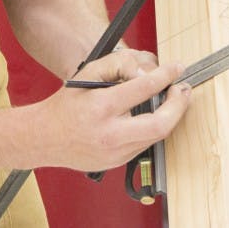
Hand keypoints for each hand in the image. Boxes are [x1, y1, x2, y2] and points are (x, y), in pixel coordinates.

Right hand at [32, 50, 192, 171]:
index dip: (165, 75)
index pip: (143, 88)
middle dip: (179, 105)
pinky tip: (155, 115)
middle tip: (183, 89)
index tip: (176, 68)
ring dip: (170, 116)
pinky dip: (155, 128)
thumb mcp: (88, 73)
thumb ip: (119, 66)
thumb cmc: (67, 104)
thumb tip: (147, 72)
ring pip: (157, 136)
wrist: (45, 138)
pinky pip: (146, 144)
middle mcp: (110, 134)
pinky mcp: (118, 162)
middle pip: (160, 124)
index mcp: (101, 107)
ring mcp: (115, 153)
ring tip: (173, 99)